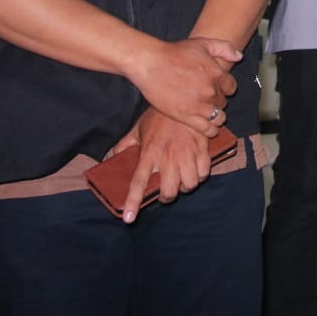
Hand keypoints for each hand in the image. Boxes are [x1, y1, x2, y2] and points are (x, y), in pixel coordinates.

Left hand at [107, 108, 214, 222]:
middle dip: (167, 196)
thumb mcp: (138, 128)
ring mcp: (186, 154)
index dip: (133, 202)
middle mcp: (168, 157)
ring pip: (189, 185)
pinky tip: (196, 169)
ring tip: (182, 180)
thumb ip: (125, 144)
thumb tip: (112, 156)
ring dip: (185, 186)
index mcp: (149, 153)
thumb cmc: (159, 115)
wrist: (183, 95)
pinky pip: (204, 173)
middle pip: (168, 191)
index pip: (138, 183)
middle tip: (166, 190)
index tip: (129, 219)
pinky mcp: (202, 149)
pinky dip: (200, 175)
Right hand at [126, 37, 239, 137]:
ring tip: (210, 115)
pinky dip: (211, 131)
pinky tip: (210, 129)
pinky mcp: (186, 116)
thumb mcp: (202, 43)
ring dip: (216, 117)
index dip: (225, 88)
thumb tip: (239, 57)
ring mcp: (199, 105)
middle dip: (218, 101)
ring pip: (218, 117)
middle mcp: (211, 91)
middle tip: (208, 100)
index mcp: (217, 74)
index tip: (218, 88)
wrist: (151, 63)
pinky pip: (207, 129)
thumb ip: (224, 48)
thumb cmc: (175, 52)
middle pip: (223, 102)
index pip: (231, 87)